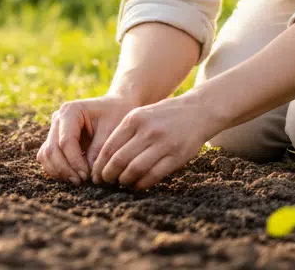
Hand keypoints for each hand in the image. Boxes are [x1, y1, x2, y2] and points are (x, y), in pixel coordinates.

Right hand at [37, 94, 139, 185]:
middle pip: (52, 149)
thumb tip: (90, 175)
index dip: (74, 161)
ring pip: (46, 155)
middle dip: (65, 169)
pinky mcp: (55, 140)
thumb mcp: (112, 130)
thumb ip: (99, 150)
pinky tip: (72, 176)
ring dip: (59, 171)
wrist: (116, 107)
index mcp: (70, 111)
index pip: (65, 141)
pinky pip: (48, 158)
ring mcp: (54, 130)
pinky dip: (57, 170)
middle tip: (81, 181)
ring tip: (77, 181)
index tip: (87, 176)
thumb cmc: (116, 115)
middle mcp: (58, 119)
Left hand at [90, 93, 216, 189]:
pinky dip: (142, 183)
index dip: (99, 165)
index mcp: (134, 119)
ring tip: (122, 183)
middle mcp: (148, 131)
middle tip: (105, 182)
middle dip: (108, 175)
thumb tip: (104, 159)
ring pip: (135, 170)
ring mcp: (163, 144)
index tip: (96, 174)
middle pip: (119, 160)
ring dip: (124, 181)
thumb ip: (125, 133)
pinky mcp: (177, 156)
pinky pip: (153, 175)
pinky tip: (138, 185)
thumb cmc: (164, 115)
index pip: (109, 147)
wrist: (198, 110)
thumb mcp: (141, 115)